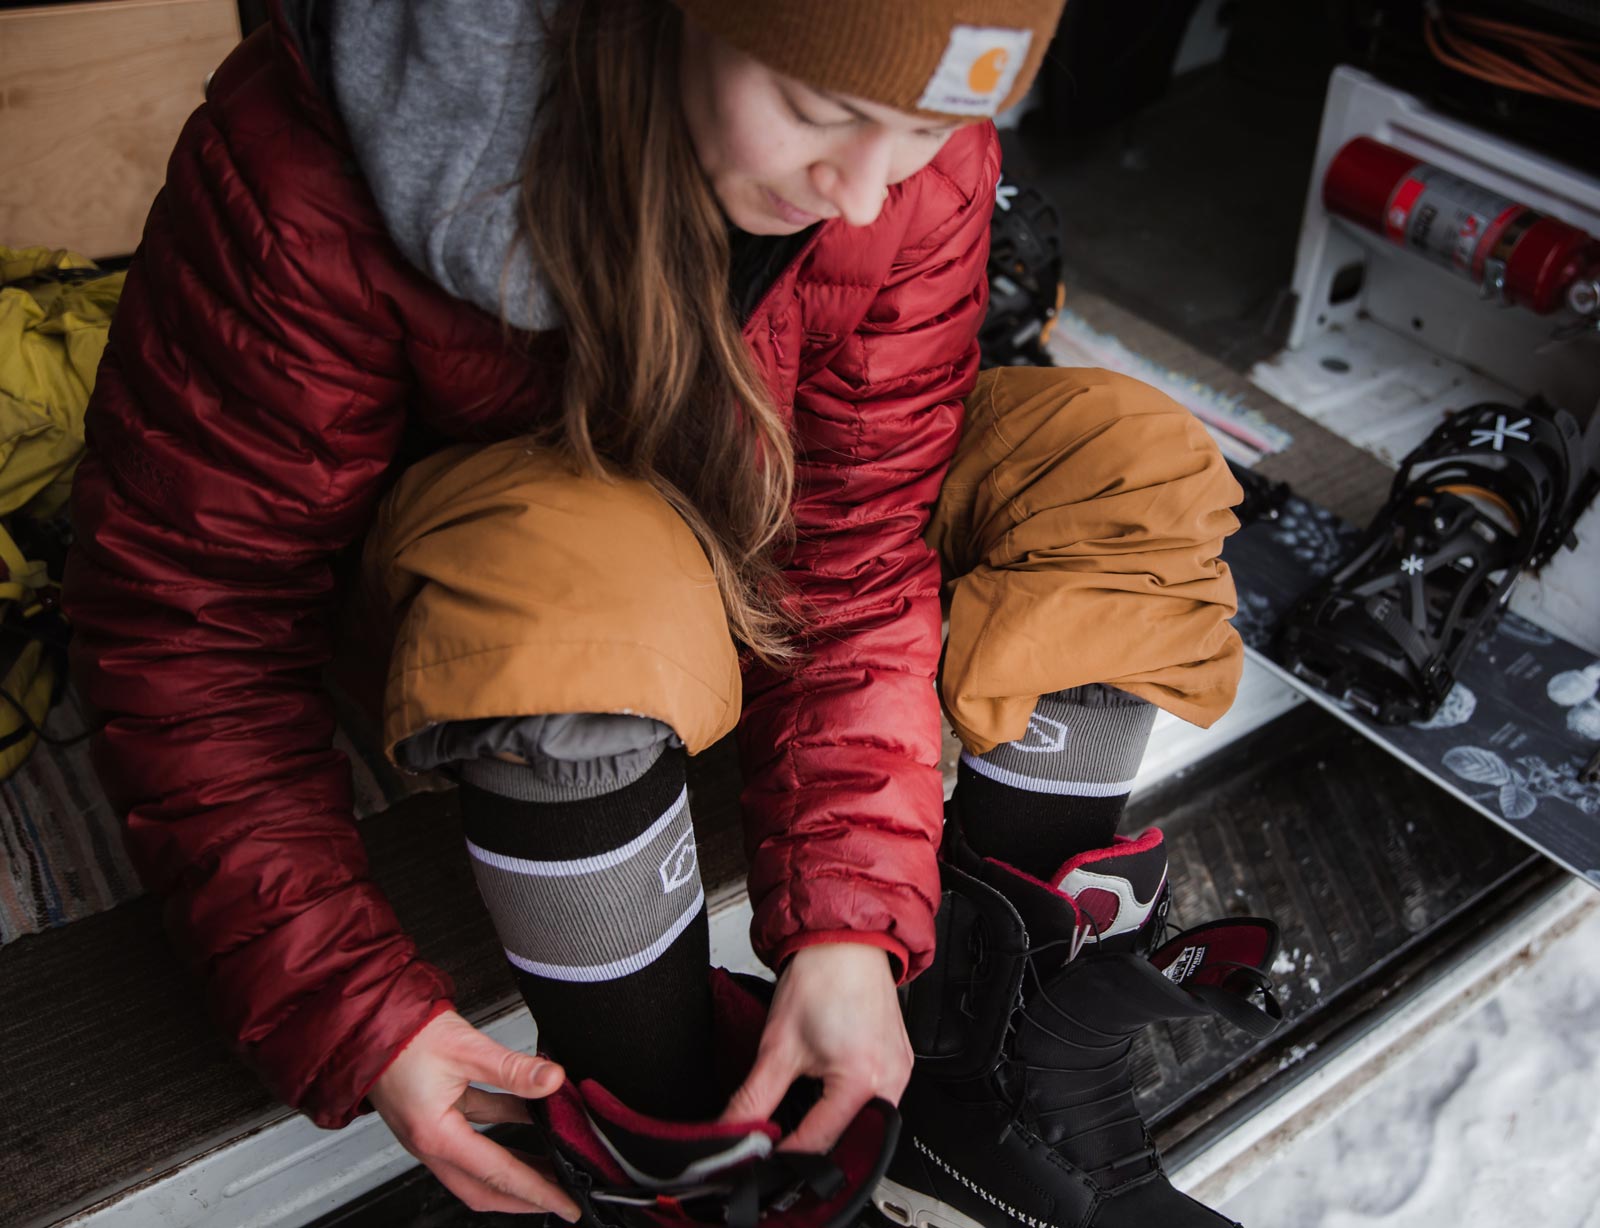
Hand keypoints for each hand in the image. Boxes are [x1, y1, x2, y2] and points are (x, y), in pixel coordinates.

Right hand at [368, 1008, 581, 1219]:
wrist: (368, 1022)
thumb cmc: (404, 1037)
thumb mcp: (466, 1048)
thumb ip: (512, 1069)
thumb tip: (552, 1080)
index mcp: (436, 1135)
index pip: (499, 1175)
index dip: (538, 1191)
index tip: (567, 1202)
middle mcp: (431, 1143)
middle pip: (484, 1189)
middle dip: (525, 1198)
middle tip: (563, 1196)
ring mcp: (432, 1132)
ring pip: (479, 1167)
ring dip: (516, 1170)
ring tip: (552, 1165)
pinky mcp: (435, 1117)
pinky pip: (474, 1135)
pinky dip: (504, 1134)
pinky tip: (531, 1120)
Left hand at [719, 942, 912, 1153]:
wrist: (845, 939)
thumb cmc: (820, 978)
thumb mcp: (776, 1046)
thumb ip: (752, 1100)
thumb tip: (732, 1134)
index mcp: (862, 1080)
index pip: (819, 1144)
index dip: (785, 1157)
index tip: (761, 1160)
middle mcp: (891, 1081)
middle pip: (848, 1141)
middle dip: (813, 1147)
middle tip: (781, 1141)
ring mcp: (900, 1073)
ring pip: (864, 1125)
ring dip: (831, 1126)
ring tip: (802, 1112)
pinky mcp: (901, 1063)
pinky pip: (878, 1102)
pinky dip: (848, 1106)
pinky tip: (827, 1091)